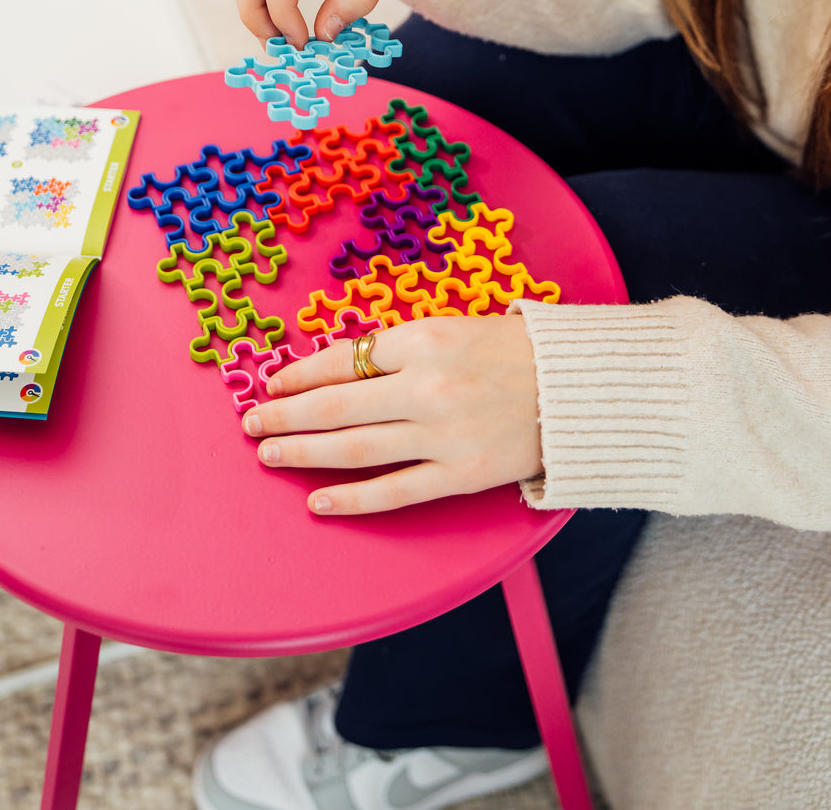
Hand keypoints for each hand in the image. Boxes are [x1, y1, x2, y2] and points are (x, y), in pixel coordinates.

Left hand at [241, 315, 543, 514]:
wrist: (577, 388)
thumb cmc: (513, 350)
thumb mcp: (452, 328)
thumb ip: (399, 349)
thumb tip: (339, 369)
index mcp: (423, 340)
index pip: (343, 359)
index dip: (300, 374)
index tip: (272, 384)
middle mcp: (426, 388)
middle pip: (336, 407)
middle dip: (285, 416)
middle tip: (252, 423)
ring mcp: (442, 436)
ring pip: (355, 449)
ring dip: (304, 453)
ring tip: (269, 455)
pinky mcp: (460, 476)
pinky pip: (394, 491)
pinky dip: (351, 499)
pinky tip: (317, 502)